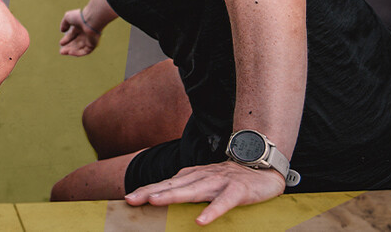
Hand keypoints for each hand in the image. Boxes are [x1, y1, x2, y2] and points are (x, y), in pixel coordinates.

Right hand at [59, 8, 100, 55]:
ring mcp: (90, 40)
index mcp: (80, 27)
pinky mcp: (93, 45)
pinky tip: (70, 53)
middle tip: (61, 51)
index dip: (66, 39)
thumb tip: (62, 31)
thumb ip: (64, 24)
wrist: (91, 20)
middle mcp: (85, 34)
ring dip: (71, 51)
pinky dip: (78, 53)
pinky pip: (85, 51)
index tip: (61, 43)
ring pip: (80, 48)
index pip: (72, 35)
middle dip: (68, 47)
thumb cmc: (80, 17)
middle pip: (76, 43)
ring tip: (63, 52)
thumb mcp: (68, 18)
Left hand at [125, 161, 284, 225]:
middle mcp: (202, 177)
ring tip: (154, 202)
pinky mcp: (237, 191)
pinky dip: (211, 211)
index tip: (128, 198)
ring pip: (193, 190)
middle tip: (131, 199)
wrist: (262, 168)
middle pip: (173, 185)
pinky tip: (200, 221)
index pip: (166, 184)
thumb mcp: (204, 182)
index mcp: (192, 176)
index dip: (147, 190)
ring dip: (172, 196)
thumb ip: (185, 188)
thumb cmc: (229, 178)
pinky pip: (223, 203)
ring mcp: (219, 182)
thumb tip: (160, 195)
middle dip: (151, 191)